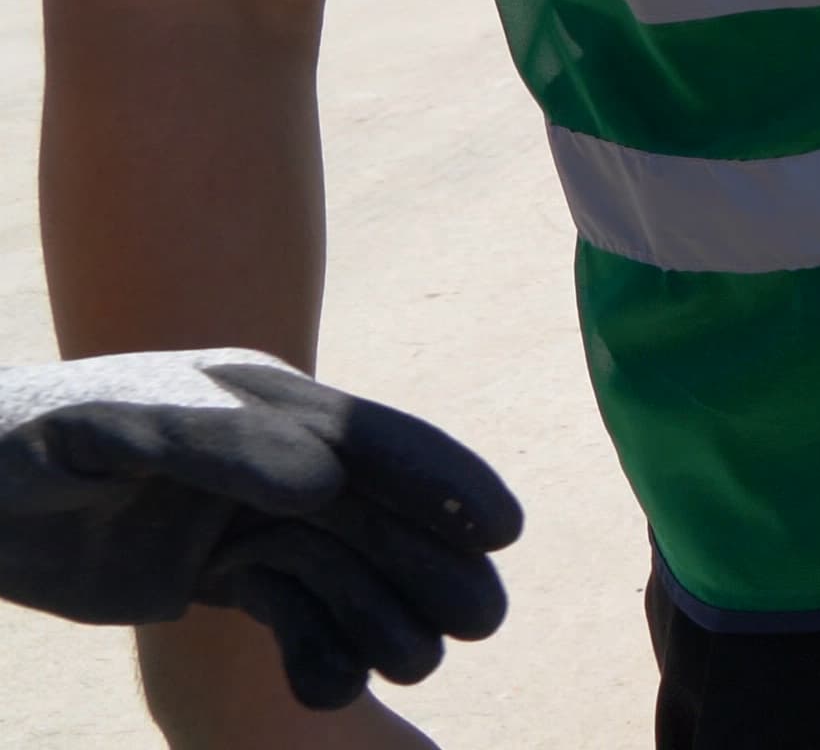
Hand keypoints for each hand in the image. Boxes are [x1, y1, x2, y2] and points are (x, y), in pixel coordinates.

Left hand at [0, 352, 523, 711]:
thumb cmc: (25, 442)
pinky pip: (292, 613)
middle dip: (434, 564)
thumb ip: (219, 448)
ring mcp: (245, 516)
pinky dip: (318, 651)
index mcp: (258, 400)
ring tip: (411, 666)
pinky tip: (325, 689)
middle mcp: (269, 456)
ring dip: (386, 616)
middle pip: (377, 513)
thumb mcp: (112, 435)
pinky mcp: (218, 572)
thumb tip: (328, 485)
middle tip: (481, 622)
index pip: (370, 440)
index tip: (500, 529)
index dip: (442, 480)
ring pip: (345, 568)